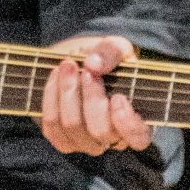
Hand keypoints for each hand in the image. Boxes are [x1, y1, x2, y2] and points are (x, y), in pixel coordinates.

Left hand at [41, 35, 151, 155]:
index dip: (127, 123)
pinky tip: (55, 76)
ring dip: (68, 92)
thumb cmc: (104, 59)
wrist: (76, 62)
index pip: (138, 138)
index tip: (118, 97)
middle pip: (100, 131)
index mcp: (135, 121)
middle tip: (87, 71)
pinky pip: (52, 125)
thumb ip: (110, 52)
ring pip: (73, 127)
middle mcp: (112, 138)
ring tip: (68, 65)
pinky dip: (51, 97)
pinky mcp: (62, 138)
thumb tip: (93, 65)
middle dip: (91, 98)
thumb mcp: (115, 47)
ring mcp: (86, 142)